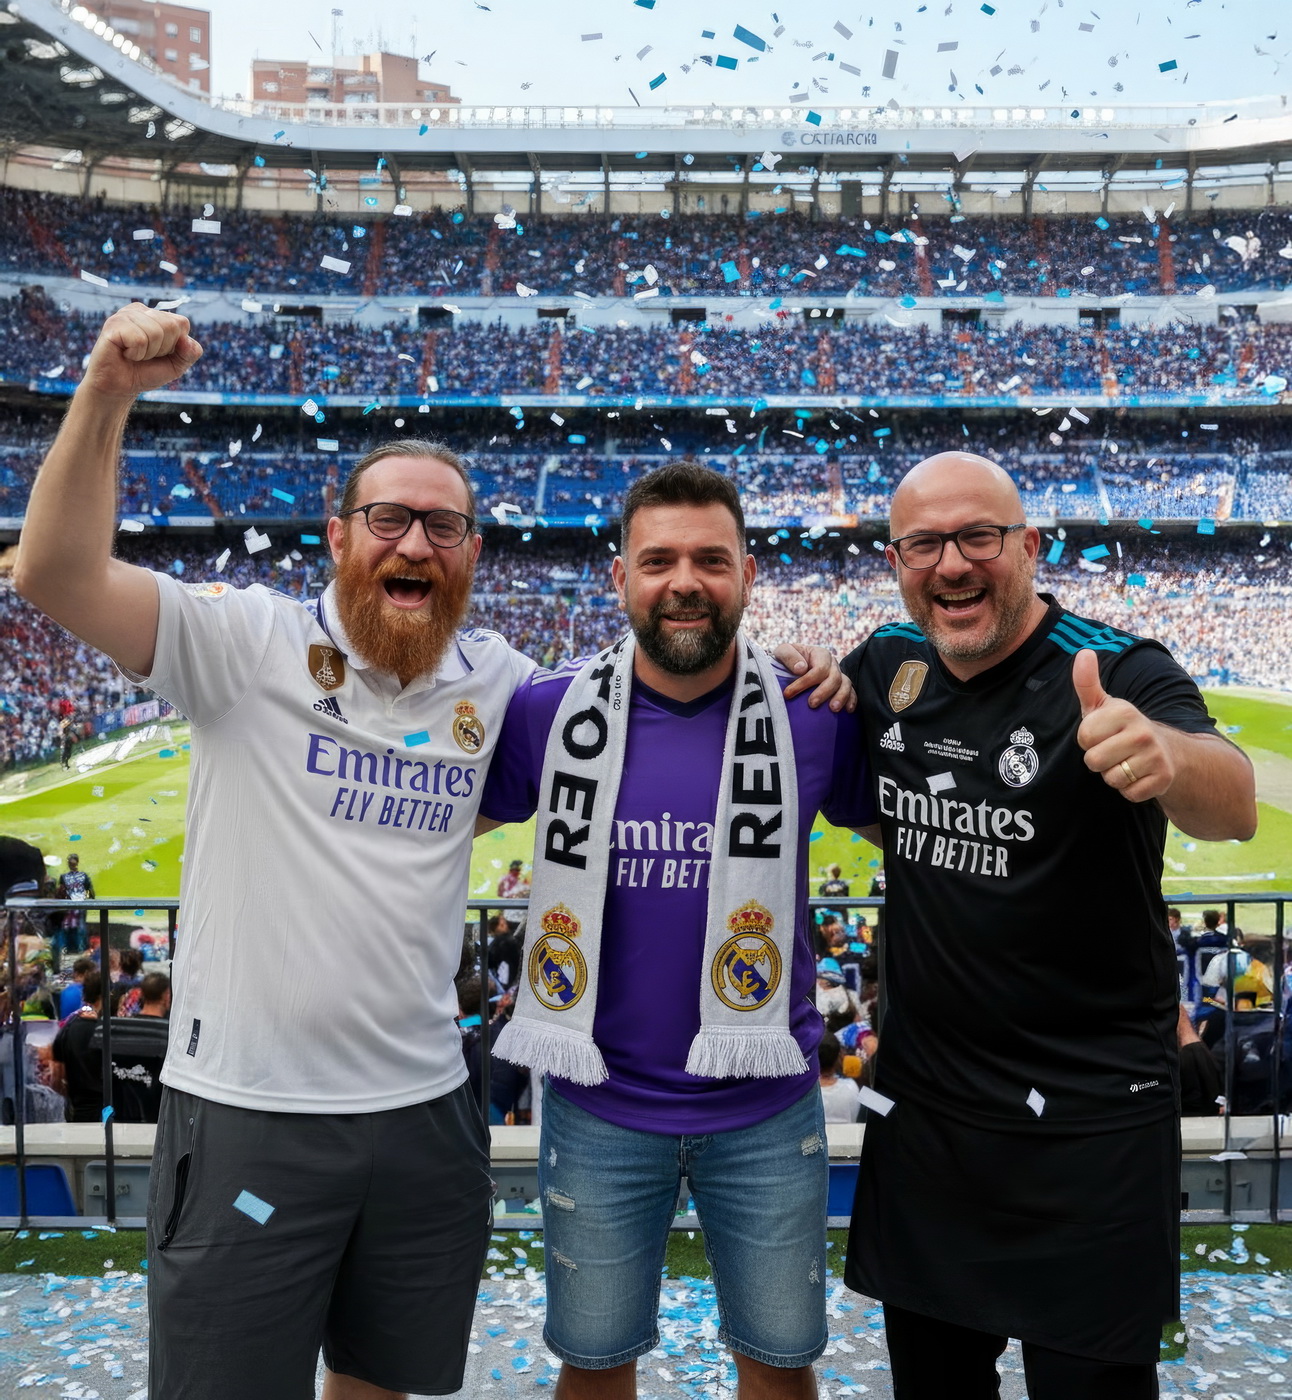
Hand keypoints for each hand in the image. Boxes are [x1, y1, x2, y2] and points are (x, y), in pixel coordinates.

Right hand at [80, 305, 202, 401]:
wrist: (119, 387)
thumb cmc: (145, 373)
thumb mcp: (176, 365)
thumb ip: (190, 353)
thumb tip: (187, 340)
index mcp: (156, 315)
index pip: (181, 323)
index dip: (175, 345)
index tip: (158, 353)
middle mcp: (141, 310)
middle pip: (171, 326)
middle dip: (162, 349)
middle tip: (145, 355)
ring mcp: (126, 314)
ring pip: (155, 333)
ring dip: (148, 353)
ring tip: (134, 355)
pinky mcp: (113, 324)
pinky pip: (139, 339)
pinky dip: (136, 354)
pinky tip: (125, 353)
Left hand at [775, 643, 855, 711]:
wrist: (792, 665)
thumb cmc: (788, 659)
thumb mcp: (783, 652)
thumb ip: (789, 656)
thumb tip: (801, 669)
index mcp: (820, 654)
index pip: (818, 669)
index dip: (804, 682)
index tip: (788, 694)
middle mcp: (832, 664)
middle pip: (834, 678)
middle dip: (823, 692)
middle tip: (811, 704)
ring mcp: (839, 675)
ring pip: (846, 685)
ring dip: (841, 697)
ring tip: (833, 709)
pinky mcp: (842, 686)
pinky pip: (852, 692)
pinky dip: (852, 700)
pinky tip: (848, 710)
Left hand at [1073, 648, 1174, 801]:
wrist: (1168, 751)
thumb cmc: (1123, 727)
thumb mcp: (1103, 705)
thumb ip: (1087, 682)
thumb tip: (1084, 652)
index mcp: (1125, 712)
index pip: (1084, 737)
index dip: (1088, 739)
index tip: (1103, 734)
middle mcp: (1143, 733)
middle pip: (1093, 761)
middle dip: (1098, 760)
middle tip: (1114, 750)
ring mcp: (1155, 757)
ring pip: (1110, 779)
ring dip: (1113, 775)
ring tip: (1126, 762)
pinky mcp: (1162, 780)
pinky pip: (1128, 793)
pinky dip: (1129, 789)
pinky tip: (1138, 775)